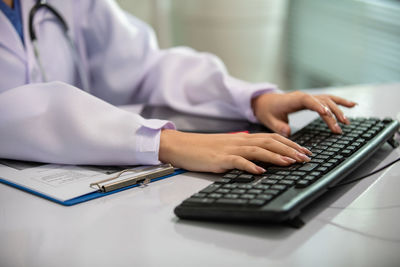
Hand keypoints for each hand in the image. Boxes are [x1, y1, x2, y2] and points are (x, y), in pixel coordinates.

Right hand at [159, 129, 311, 173]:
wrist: (183, 146)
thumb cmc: (205, 148)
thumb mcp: (228, 147)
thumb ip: (245, 151)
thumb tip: (262, 160)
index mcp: (243, 138)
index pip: (271, 138)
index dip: (290, 144)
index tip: (304, 151)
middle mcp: (240, 141)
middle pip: (270, 142)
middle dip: (290, 150)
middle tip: (306, 158)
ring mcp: (230, 149)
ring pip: (258, 150)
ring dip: (276, 157)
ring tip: (291, 163)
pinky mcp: (220, 159)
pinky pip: (238, 161)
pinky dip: (251, 166)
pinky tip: (261, 171)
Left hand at [252, 91, 356, 135]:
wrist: (265, 102)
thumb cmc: (267, 110)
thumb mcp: (269, 120)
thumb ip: (278, 126)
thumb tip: (287, 132)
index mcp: (293, 99)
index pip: (308, 100)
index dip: (317, 105)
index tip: (327, 113)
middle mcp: (303, 96)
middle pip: (321, 101)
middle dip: (332, 114)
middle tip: (338, 128)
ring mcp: (309, 97)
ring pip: (328, 99)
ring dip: (339, 109)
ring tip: (347, 121)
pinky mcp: (312, 100)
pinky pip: (328, 99)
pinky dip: (340, 102)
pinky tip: (352, 106)